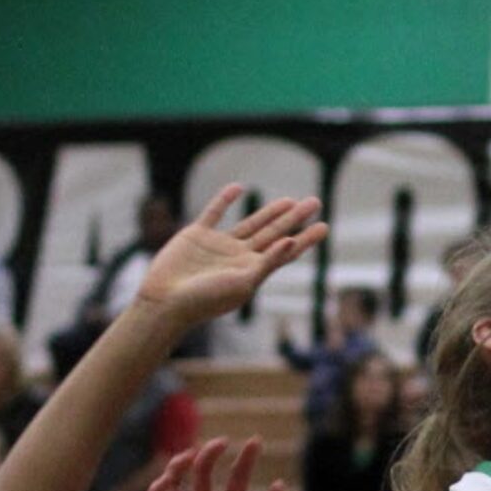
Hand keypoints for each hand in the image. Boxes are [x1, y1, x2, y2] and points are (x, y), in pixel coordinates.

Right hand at [137, 187, 326, 333]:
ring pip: (251, 224)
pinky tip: (238, 188)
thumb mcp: (243, 283)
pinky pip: (214, 213)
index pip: (286, 251)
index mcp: (253, 271)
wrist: (166, 302)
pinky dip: (225, 200)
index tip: (324, 226)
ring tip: (290, 201)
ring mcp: (219, 246)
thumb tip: (291, 241)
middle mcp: (239, 258)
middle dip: (295, 219)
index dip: (306, 238)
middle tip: (314, 202)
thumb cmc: (206, 300)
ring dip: (270, 212)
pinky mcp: (196, 236)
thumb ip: (268, 262)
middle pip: (274, 234)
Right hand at [146, 438, 298, 490]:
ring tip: (190, 456)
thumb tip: (276, 483)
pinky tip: (169, 481)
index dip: (245, 458)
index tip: (256, 442)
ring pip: (174, 485)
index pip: (235, 476)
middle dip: (209, 453)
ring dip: (177, 466)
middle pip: (201, 473)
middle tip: (221, 442)